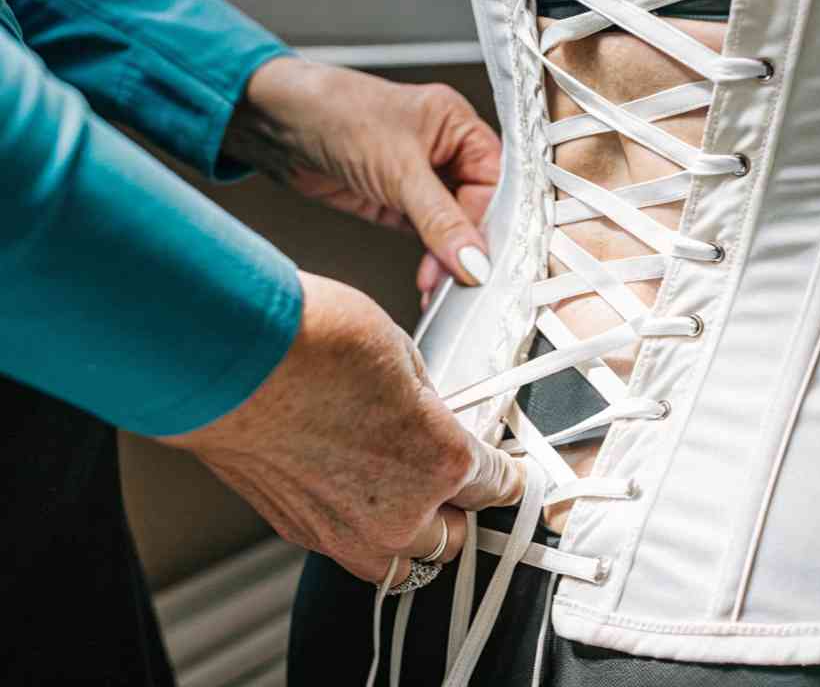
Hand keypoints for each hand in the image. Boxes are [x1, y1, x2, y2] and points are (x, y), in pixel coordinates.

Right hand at [160, 271, 523, 585]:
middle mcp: (400, 512)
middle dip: (460, 509)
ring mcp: (345, 532)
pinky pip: (349, 548)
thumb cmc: (310, 343)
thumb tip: (428, 416)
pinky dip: (362, 528)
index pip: (497, 487)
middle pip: (453, 539)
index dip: (506, 475)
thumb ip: (426, 404)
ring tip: (405, 494)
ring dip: (413, 535)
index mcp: (442, 461)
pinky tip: (352, 488)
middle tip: (452, 478)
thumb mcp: (401, 355)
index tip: (505, 471)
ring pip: (401, 562)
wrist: (226, 356)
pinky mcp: (298, 532)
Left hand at [224, 57, 499, 305]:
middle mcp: (443, 150)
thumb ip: (440, 221)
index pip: (493, 182)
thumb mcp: (398, 170)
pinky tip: (428, 281)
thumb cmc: (333, 112)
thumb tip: (474, 260)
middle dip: (469, 246)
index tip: (481, 260)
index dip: (489, 222)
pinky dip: (428, 262)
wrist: (272, 122)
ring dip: (448, 259)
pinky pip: (424, 238)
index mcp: (457, 125)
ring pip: (450, 228)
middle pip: (476, 208)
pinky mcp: (394, 203)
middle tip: (464, 279)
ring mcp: (418, 179)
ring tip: (440, 285)